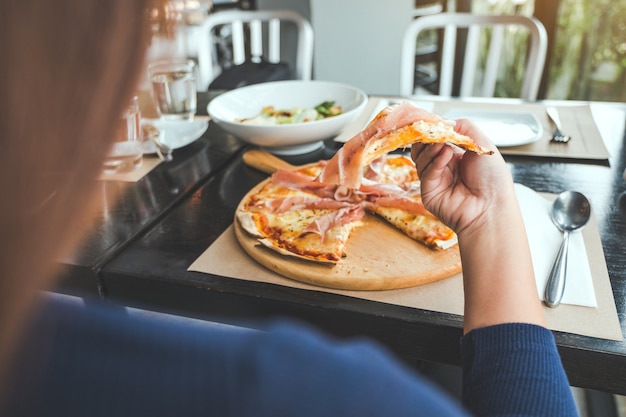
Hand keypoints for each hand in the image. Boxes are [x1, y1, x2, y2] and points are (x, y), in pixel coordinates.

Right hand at [410, 119, 513, 235]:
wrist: (492, 207)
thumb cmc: (493, 179)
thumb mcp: (483, 144)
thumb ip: (464, 127)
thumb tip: (445, 121)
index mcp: (456, 156)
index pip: (436, 139)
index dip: (433, 130)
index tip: (431, 121)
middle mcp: (444, 167)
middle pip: (423, 148)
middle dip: (427, 138)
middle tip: (434, 131)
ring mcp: (435, 180)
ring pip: (420, 158)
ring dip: (431, 148)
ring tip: (445, 145)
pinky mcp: (429, 192)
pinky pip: (426, 172)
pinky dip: (435, 161)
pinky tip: (446, 155)